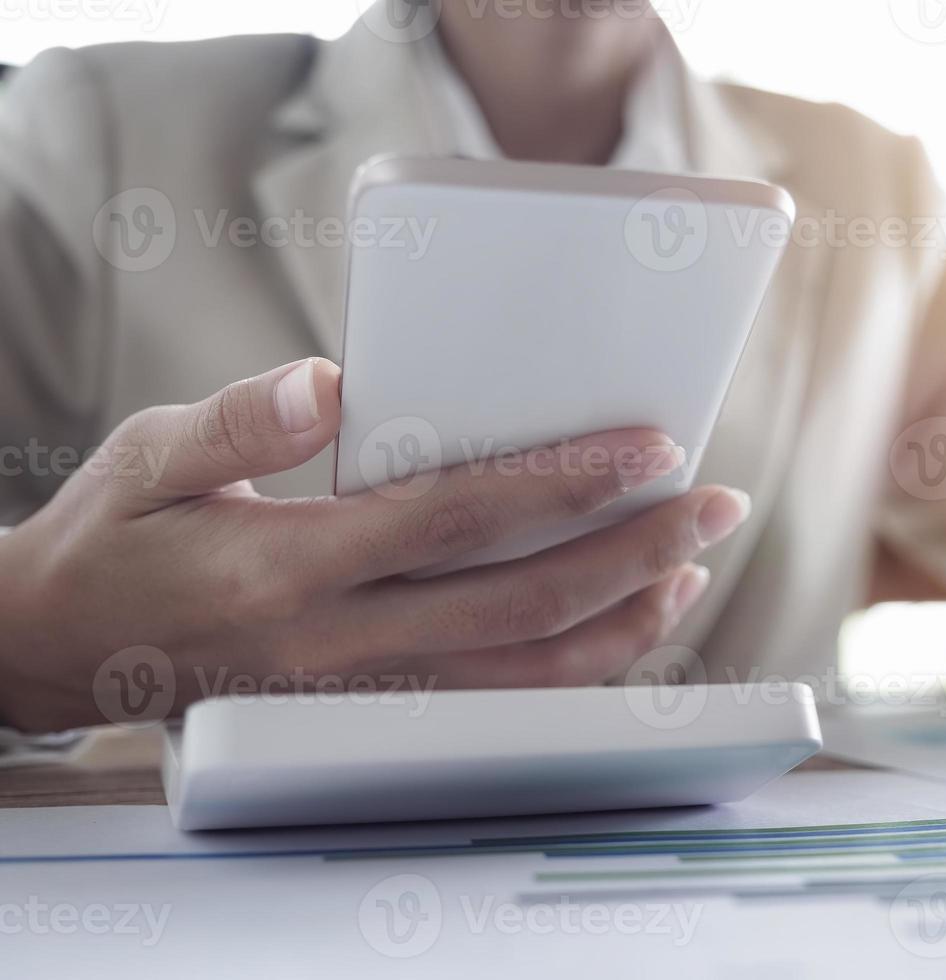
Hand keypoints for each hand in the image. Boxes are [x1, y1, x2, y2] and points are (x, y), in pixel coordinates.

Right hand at [0, 359, 749, 732]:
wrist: (57, 654)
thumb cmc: (111, 539)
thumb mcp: (146, 457)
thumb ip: (239, 421)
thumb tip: (330, 385)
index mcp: (292, 565)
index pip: (459, 518)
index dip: (566, 483)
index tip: (651, 448)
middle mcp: (341, 644)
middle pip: (523, 605)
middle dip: (634, 553)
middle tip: (714, 503)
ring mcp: (362, 696)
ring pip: (525, 677)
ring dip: (621, 622)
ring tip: (689, 567)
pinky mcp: (369, 717)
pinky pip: (496, 708)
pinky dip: (572, 670)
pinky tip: (617, 624)